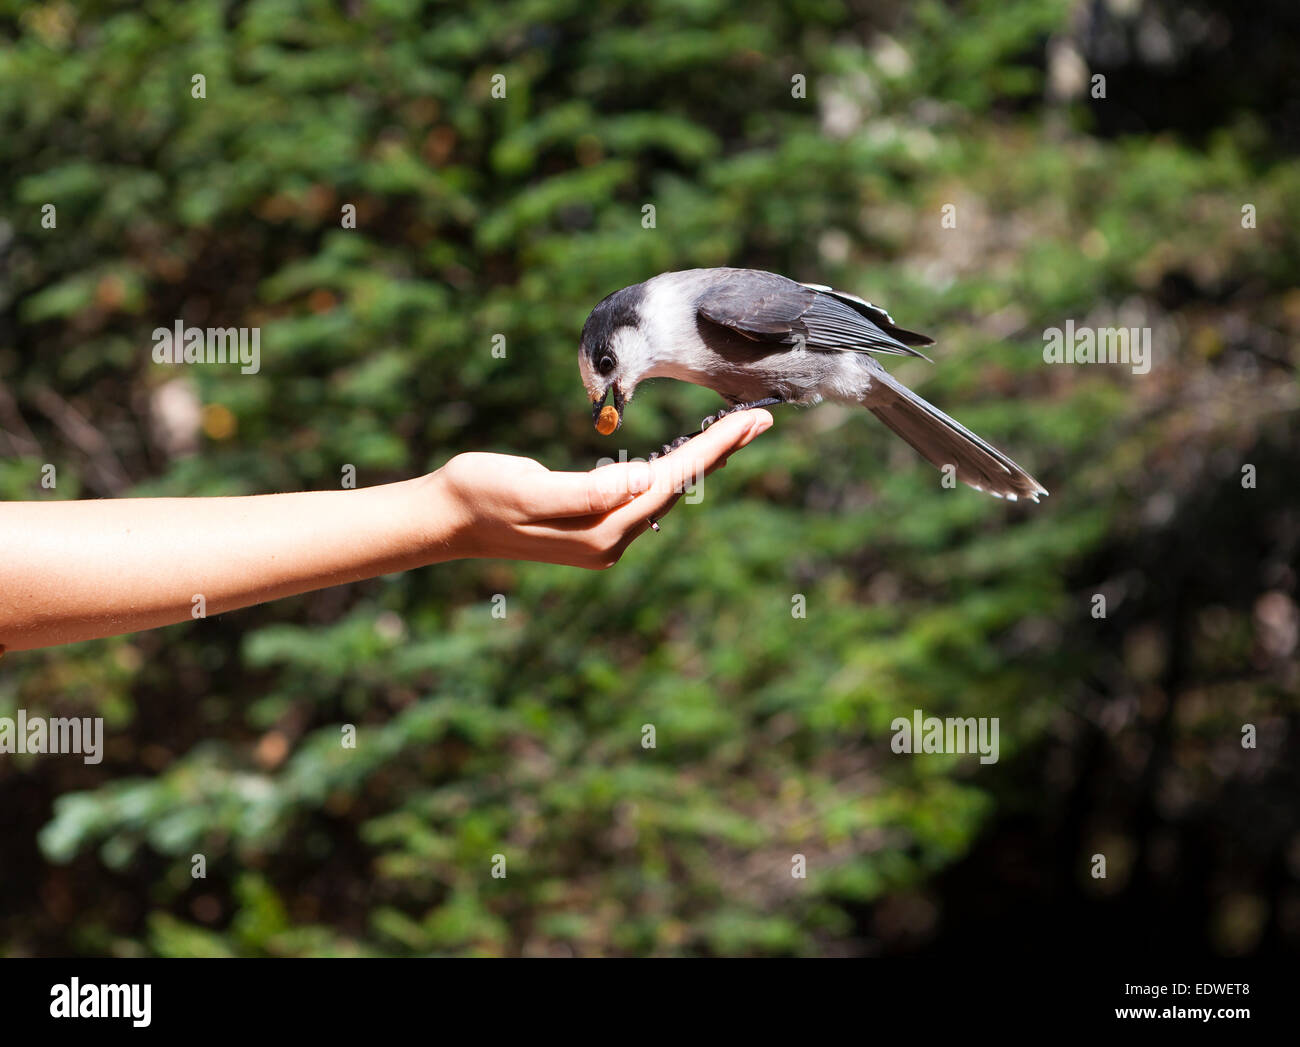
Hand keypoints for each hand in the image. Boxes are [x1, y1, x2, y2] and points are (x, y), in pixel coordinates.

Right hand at [431, 408, 773, 567]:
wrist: (448, 518)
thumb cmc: (481, 493)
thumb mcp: (530, 488)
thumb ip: (586, 491)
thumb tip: (642, 480)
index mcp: (601, 532)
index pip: (670, 481)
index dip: (713, 448)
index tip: (748, 421)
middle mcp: (611, 541)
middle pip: (678, 487)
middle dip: (720, 451)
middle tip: (760, 419)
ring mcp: (603, 538)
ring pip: (666, 492)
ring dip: (702, 460)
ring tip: (736, 431)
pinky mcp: (593, 526)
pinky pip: (646, 495)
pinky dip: (674, 469)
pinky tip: (689, 454)